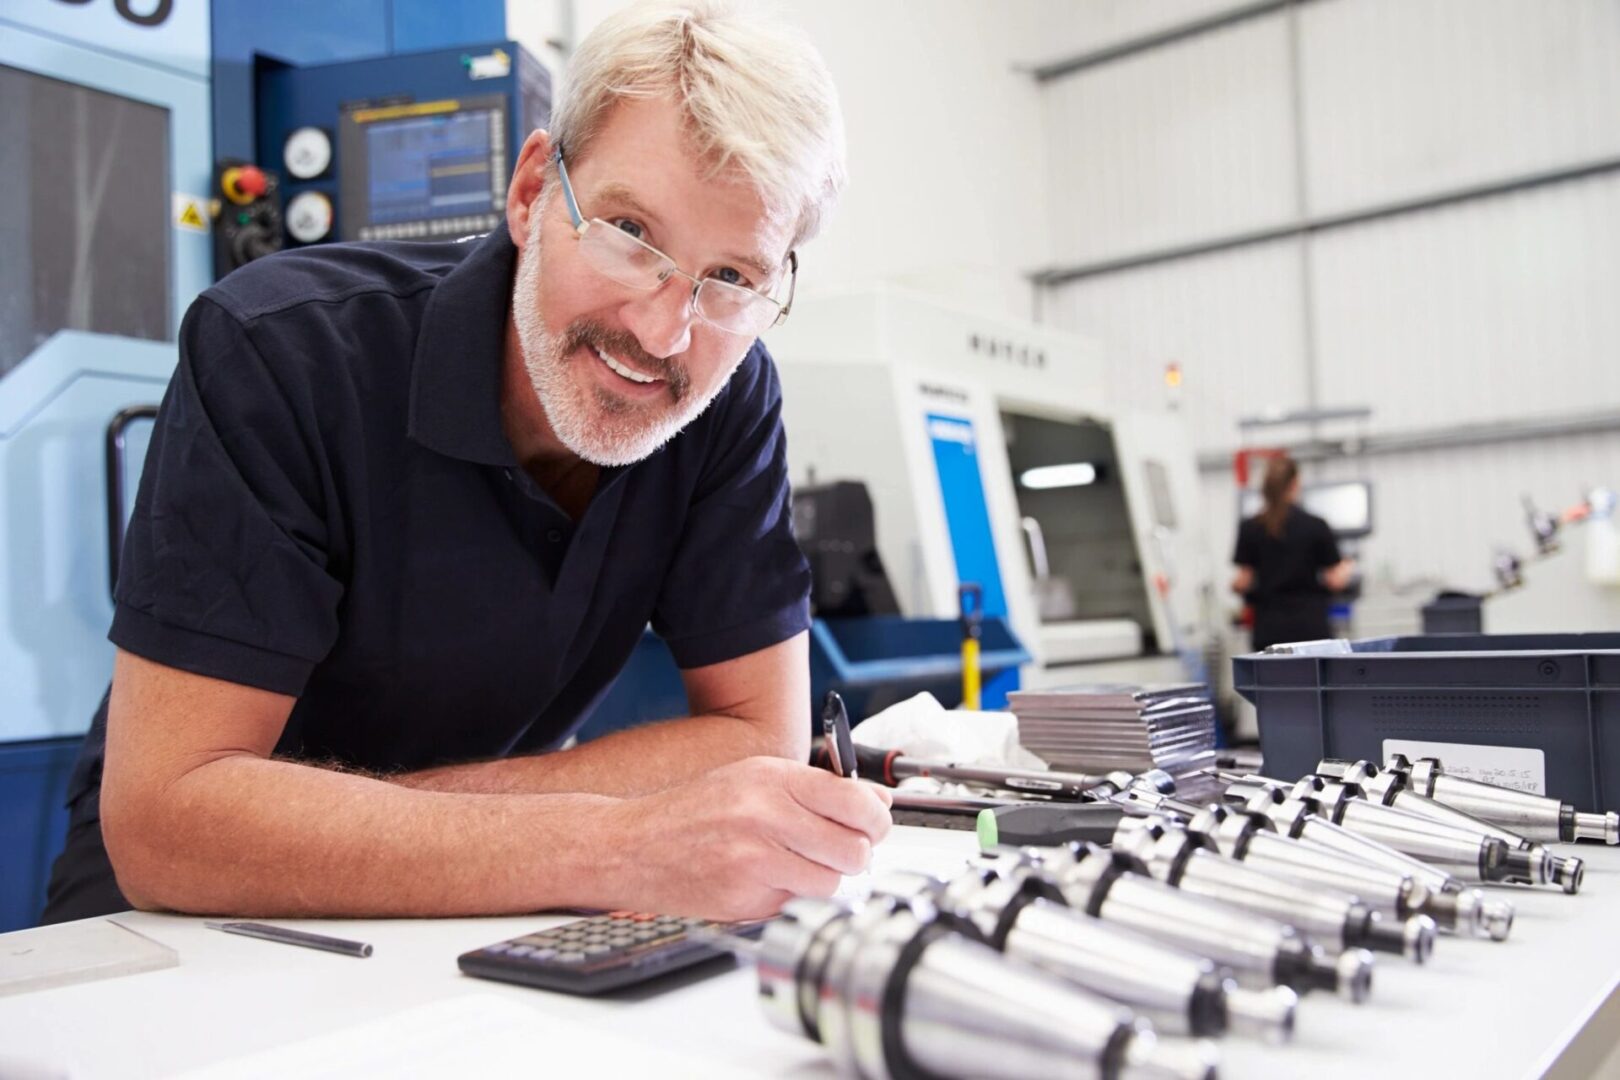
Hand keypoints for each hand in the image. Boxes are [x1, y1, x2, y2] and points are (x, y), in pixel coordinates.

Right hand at [594, 756, 893, 920]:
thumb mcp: (755, 777)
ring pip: (831, 884)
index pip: (856, 802)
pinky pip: (796, 905)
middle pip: (854, 850)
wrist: (634, 845)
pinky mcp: (745, 900)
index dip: (876, 819)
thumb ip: (817, 787)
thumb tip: (876, 800)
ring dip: (824, 880)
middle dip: (855, 855)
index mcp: (772, 779)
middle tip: (838, 850)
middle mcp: (765, 817)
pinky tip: (766, 880)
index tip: (875, 824)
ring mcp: (754, 861)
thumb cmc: (696, 810)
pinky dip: (791, 898)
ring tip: (797, 865)